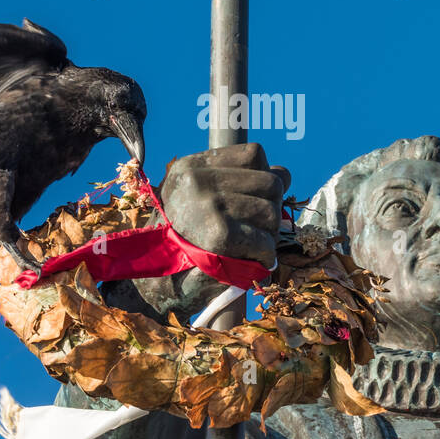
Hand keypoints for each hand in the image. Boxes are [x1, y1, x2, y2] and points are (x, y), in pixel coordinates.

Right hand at [126, 143, 289, 318]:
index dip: (263, 177)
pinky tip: (248, 260)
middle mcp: (197, 180)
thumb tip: (284, 174)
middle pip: (271, 183)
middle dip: (270, 210)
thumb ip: (239, 181)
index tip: (251, 199)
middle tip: (252, 229)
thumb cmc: (184, 242)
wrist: (155, 285)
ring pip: (272, 212)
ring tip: (246, 246)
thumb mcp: (201, 199)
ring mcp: (208, 206)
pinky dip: (264, 256)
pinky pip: (266, 241)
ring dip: (267, 235)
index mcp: (191, 167)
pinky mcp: (219, 235)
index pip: (254, 154)